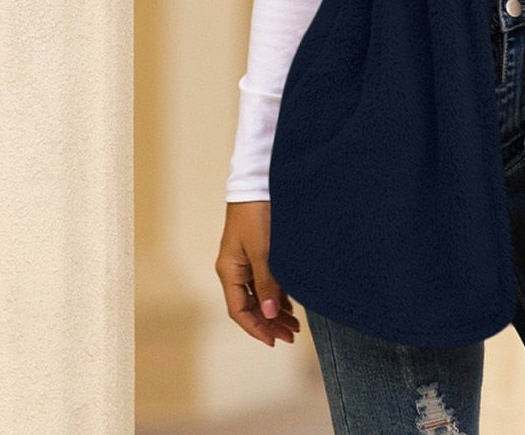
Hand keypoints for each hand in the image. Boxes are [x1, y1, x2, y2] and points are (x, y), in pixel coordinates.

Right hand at [215, 201, 299, 345]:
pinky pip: (266, 281)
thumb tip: (269, 315)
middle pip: (250, 306)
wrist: (257, 183)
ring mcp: (246, 261)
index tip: (274, 341)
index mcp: (230, 271)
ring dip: (275, 311)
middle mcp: (235, 269)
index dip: (256, 328)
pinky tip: (290, 304)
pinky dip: (278, 294)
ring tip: (294, 325)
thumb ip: (267, 282)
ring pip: (260, 295)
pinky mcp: (257, 252)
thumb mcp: (263, 250)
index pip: (240, 310)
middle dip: (269, 323)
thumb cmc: (256, 213)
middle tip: (291, 335)